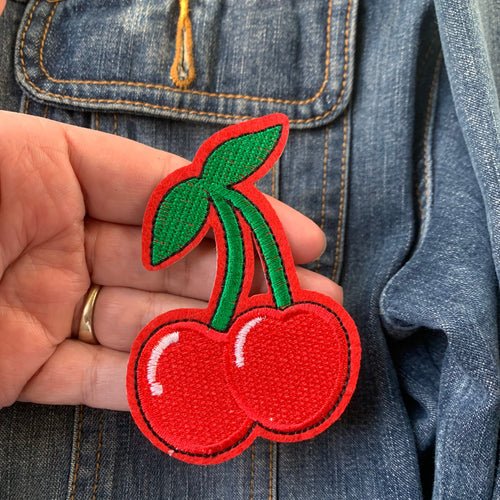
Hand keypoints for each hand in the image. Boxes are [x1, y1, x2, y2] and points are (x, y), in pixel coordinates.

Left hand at [0, 111, 341, 410]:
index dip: (241, 218)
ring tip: (278, 344)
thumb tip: (208, 188)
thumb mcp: (31, 154)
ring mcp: (47, 307)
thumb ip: (122, 168)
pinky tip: (211, 382)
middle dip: (244, 281)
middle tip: (309, 299)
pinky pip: (98, 379)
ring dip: (212, 336)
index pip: (171, 198)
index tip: (303, 240)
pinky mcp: (22, 367)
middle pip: (172, 265)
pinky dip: (155, 384)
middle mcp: (62, 244)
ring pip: (146, 324)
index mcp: (62, 180)